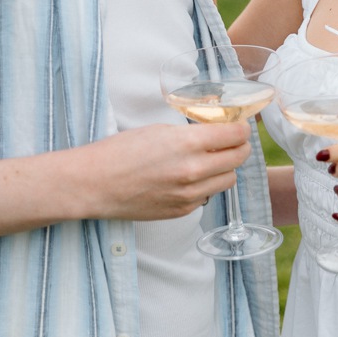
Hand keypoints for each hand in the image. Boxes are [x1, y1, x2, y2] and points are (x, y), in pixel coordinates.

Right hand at [76, 121, 251, 221]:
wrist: (95, 184)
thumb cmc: (121, 151)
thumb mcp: (160, 130)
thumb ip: (191, 132)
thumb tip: (215, 130)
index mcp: (188, 144)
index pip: (235, 135)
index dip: (242, 128)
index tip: (241, 125)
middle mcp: (193, 171)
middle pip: (238, 158)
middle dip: (239, 146)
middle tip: (234, 140)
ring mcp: (189, 195)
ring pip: (228, 180)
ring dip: (225, 168)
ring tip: (212, 159)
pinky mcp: (181, 211)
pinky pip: (208, 196)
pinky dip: (207, 185)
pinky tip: (192, 177)